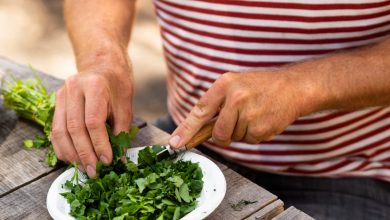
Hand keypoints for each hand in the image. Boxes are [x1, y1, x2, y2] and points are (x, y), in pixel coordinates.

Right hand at [51, 57, 132, 177]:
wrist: (102, 65)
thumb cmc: (117, 85)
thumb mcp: (125, 105)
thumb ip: (121, 131)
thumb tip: (119, 159)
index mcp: (94, 86)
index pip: (93, 122)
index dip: (100, 144)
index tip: (107, 161)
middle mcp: (73, 89)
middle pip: (74, 129)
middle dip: (85, 154)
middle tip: (94, 171)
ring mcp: (61, 95)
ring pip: (60, 131)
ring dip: (72, 154)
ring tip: (84, 168)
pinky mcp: (56, 102)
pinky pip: (54, 129)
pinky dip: (62, 147)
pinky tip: (72, 159)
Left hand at [169, 70, 313, 146]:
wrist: (293, 87)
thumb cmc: (260, 87)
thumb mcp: (235, 85)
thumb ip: (217, 104)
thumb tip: (198, 130)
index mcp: (224, 84)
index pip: (200, 111)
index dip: (186, 130)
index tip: (175, 144)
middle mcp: (235, 97)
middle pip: (218, 133)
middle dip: (223, 136)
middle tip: (236, 123)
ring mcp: (249, 113)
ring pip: (234, 138)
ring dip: (242, 132)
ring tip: (255, 114)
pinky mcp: (261, 127)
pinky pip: (250, 140)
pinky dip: (255, 134)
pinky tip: (263, 119)